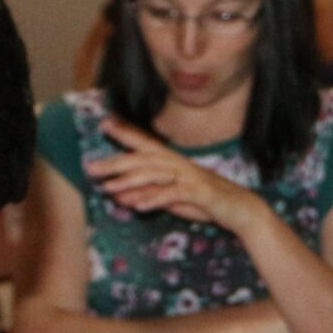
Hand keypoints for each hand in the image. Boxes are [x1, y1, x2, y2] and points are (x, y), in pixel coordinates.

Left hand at [88, 116, 264, 232]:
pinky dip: (153, 199)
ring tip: (108, 189)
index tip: (105, 122)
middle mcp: (180, 165)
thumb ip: (149, 195)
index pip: (146, 144)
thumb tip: (122, 196)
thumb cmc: (206, 203)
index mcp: (174, 162)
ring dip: (129, 182)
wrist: (241, 210)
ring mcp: (190, 177)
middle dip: (116, 163)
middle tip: (91, 168)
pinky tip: (137, 206)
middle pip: (143, 159)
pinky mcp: (199, 192)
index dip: (126, 132)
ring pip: (155, 174)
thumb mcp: (173, 199)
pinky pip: (172, 194)